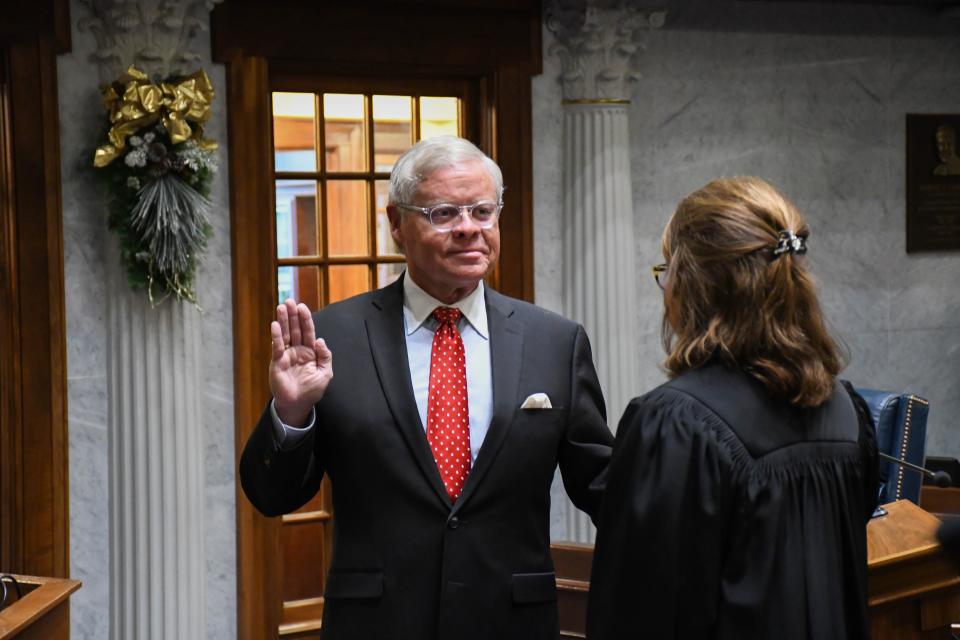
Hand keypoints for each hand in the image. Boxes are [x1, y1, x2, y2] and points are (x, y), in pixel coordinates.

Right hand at [269, 298, 332, 425]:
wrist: (298, 404)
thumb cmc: (312, 390)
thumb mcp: (325, 373)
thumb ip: (325, 356)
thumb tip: (321, 340)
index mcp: (310, 352)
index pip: (308, 331)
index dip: (306, 319)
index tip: (302, 307)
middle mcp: (297, 350)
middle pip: (295, 329)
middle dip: (293, 315)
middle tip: (289, 301)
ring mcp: (287, 355)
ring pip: (285, 334)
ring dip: (283, 321)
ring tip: (281, 307)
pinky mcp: (277, 362)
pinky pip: (277, 347)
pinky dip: (276, 336)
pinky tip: (275, 325)